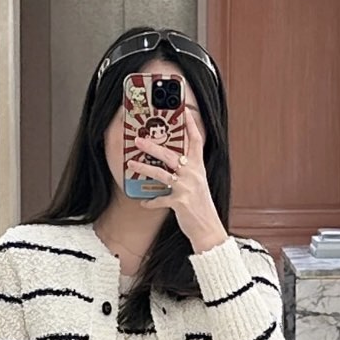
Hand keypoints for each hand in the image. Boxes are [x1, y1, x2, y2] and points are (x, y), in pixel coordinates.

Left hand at [126, 107, 226, 254]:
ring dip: (144, 168)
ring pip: (162, 173)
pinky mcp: (180, 202)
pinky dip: (150, 202)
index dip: (191, 125)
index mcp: (198, 168)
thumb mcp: (197, 184)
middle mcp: (193, 175)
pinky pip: (160, 200)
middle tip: (138, 139)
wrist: (208, 229)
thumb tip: (172, 163)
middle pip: (172, 155)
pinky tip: (143, 203)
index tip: (184, 111)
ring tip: (131, 163)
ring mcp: (187, 188)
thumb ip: (187, 172)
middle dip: (153, 146)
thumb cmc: (201, 206)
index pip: (196, 141)